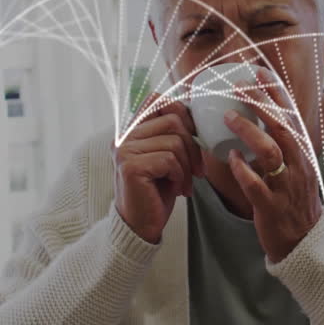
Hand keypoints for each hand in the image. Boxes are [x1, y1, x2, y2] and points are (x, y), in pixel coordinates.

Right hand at [114, 92, 203, 242]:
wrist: (142, 225)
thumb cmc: (158, 190)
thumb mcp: (169, 156)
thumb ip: (175, 133)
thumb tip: (199, 112)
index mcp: (132, 129)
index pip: (158, 100)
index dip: (182, 113)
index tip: (194, 136)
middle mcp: (124, 135)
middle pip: (173, 121)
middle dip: (193, 146)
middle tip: (197, 170)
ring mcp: (124, 149)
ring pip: (174, 142)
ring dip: (187, 166)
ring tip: (183, 183)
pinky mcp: (130, 166)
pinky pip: (169, 159)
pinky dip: (179, 176)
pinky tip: (175, 189)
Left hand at [223, 66, 322, 261]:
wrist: (305, 243)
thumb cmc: (294, 202)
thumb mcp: (295, 169)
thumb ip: (279, 146)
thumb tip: (256, 121)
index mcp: (303, 153)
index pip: (291, 115)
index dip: (276, 92)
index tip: (259, 72)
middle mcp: (298, 165)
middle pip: (282, 126)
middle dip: (261, 103)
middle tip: (239, 85)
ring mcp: (287, 186)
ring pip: (271, 152)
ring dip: (249, 132)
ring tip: (227, 118)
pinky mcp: (272, 206)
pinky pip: (257, 185)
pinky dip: (244, 170)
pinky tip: (231, 159)